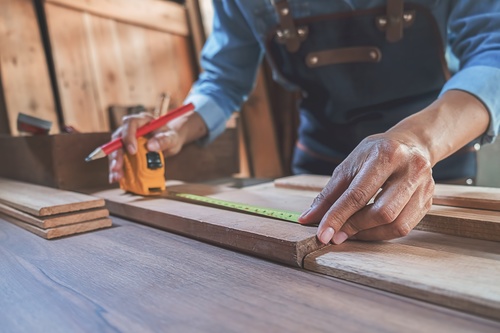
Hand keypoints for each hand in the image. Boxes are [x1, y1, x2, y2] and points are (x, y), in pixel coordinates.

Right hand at [108, 112, 183, 183]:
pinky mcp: (126, 150)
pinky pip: (119, 158)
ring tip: (116, 177)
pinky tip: (116, 178)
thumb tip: (151, 146)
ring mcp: (127, 139)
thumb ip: (163, 140)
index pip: (130, 123)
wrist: (170, 141)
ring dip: (114, 163)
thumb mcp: (172, 138)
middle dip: (116, 153)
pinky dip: (118, 169)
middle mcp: (131, 128)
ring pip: (115, 149)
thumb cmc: (171, 136)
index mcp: (142, 120)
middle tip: (117, 167)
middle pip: (118, 138)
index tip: (132, 151)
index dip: (128, 136)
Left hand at [298, 132, 434, 243]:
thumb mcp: (350, 165)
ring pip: (396, 224)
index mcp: (386, 155)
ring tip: (350, 232)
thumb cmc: (376, 153)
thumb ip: (329, 194)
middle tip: (336, 235)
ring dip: (368, 234)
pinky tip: (367, 229)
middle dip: (354, 227)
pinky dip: (381, 233)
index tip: (323, 234)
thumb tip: (308, 219)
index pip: (358, 194)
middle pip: (382, 212)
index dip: (338, 217)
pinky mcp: (429, 201)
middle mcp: (410, 170)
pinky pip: (405, 228)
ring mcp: (425, 186)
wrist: (413, 143)